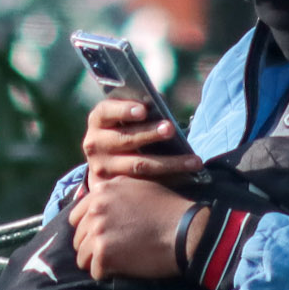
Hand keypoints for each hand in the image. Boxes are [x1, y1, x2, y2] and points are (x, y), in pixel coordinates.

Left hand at [71, 172, 196, 279]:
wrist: (186, 231)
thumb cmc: (169, 208)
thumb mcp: (139, 187)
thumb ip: (114, 192)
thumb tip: (96, 201)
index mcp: (102, 192)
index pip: (76, 217)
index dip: (88, 229)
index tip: (102, 236)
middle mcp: (95, 210)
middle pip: (78, 238)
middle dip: (92, 246)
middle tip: (112, 252)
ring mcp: (98, 233)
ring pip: (82, 256)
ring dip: (97, 262)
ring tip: (117, 262)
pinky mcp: (104, 255)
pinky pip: (95, 272)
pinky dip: (108, 274)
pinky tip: (124, 269)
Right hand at [81, 97, 203, 186]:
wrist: (106, 162)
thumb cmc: (124, 130)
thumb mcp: (125, 117)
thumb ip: (141, 109)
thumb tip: (162, 102)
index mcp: (99, 120)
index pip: (107, 111)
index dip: (125, 110)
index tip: (144, 110)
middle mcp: (95, 143)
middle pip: (126, 138)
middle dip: (150, 134)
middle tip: (171, 129)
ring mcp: (102, 167)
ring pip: (138, 165)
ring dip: (169, 163)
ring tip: (193, 161)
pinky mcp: (114, 187)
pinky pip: (144, 185)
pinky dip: (168, 180)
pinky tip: (188, 176)